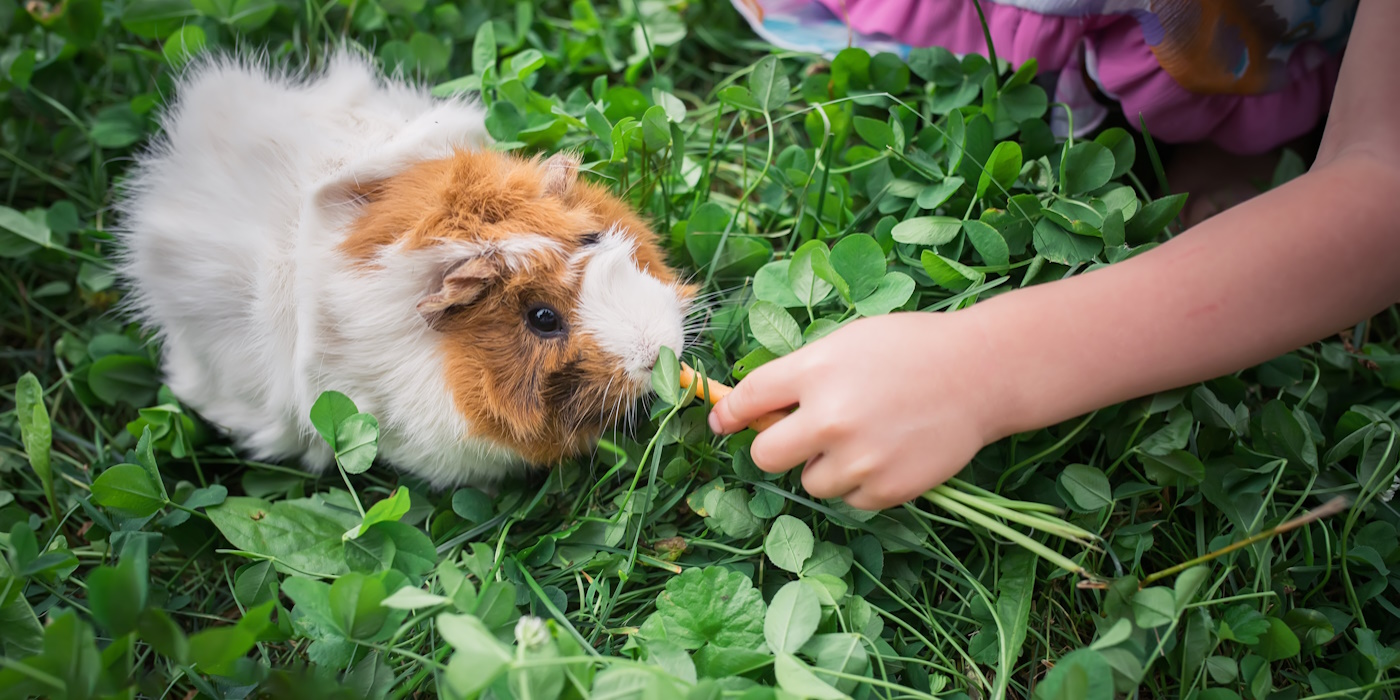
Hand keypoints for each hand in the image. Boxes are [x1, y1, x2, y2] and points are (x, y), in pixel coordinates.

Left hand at [707, 310, 1013, 510]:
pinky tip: (888, 454)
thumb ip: (801, 374)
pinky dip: (861, 483)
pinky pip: (850, 498)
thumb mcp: (847, 343)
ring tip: (865, 438)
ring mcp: (858, 458)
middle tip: (798, 437)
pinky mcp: (886, 488)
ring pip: (810, 482)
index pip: (748, 399)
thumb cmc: (910, 349)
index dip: (729, 413)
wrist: (979, 375)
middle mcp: (829, 418)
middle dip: (774, 447)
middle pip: (765, 455)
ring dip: (826, 466)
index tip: (722, 421)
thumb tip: (754, 410)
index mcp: (815, 372)